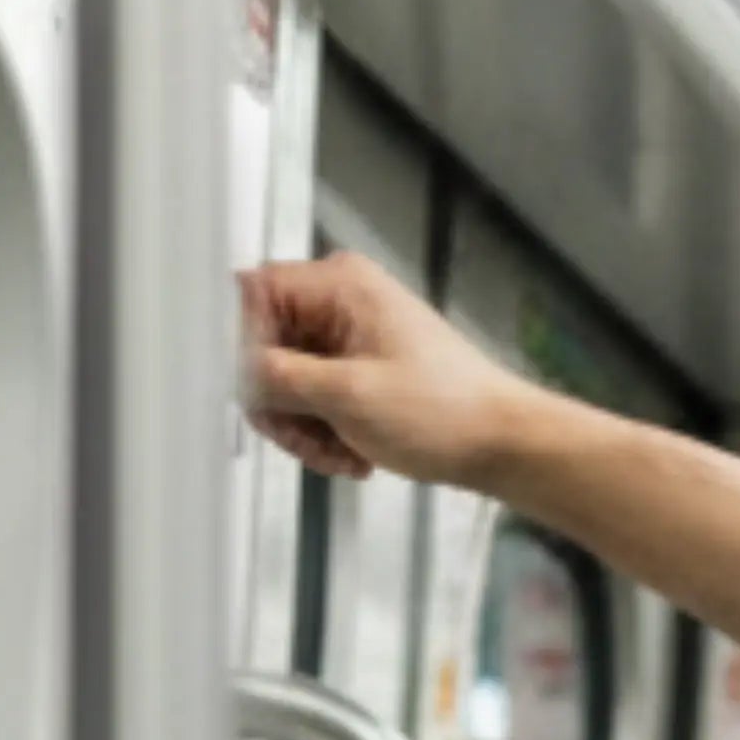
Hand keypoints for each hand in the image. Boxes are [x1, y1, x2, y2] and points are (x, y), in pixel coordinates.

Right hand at [240, 250, 528, 489]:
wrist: (503, 443)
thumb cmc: (443, 412)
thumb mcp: (347, 396)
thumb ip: (279, 377)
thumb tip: (236, 368)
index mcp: (338, 284)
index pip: (253, 296)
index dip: (247, 350)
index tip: (263, 396)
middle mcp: (342, 299)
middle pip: (267, 344)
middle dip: (282, 404)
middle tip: (309, 443)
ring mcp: (352, 333)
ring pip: (290, 379)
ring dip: (307, 427)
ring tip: (343, 455)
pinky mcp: (363, 366)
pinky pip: (318, 396)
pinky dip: (328, 430)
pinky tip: (355, 455)